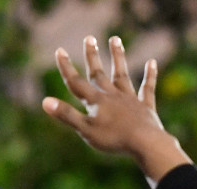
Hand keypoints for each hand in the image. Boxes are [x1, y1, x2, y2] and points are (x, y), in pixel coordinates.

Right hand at [42, 35, 190, 187]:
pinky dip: (149, 76)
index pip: (76, 83)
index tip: (59, 51)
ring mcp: (129, 99)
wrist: (144, 142)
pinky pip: (147, 88)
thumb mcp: (85, 129)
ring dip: (118, 57)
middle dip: (92, 56)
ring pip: (121, 74)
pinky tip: (151, 63)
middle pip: (99, 74)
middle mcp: (112, 95)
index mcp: (96, 102)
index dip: (66, 68)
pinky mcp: (145, 107)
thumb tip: (44, 101)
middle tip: (89, 38)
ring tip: (115, 39)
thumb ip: (66, 114)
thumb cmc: (113, 139)